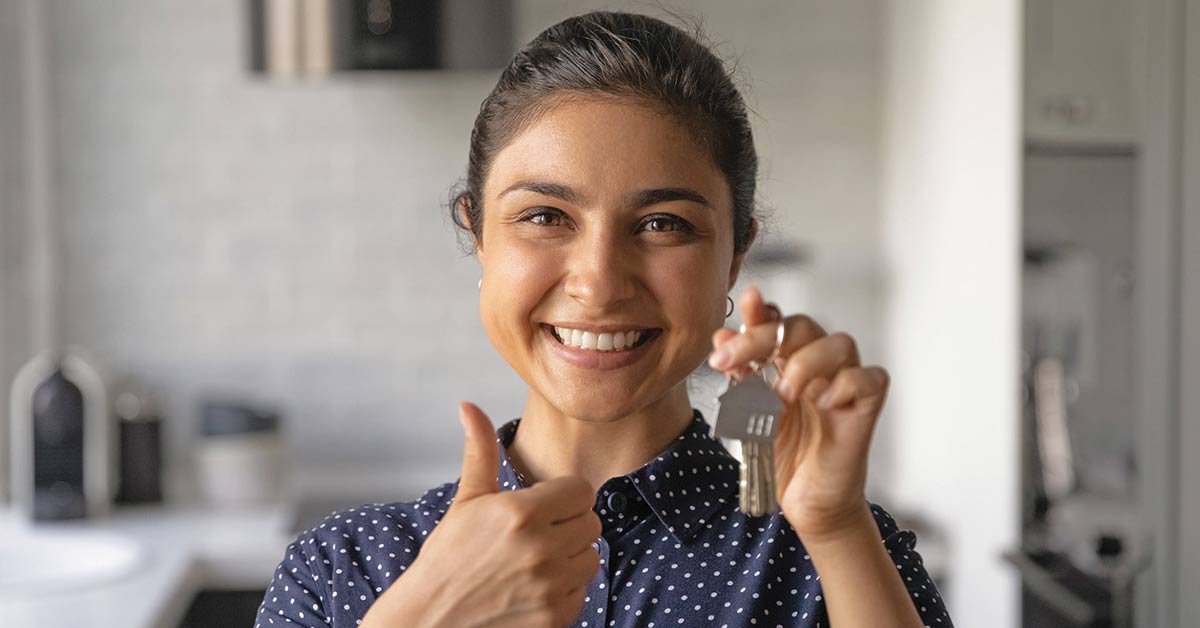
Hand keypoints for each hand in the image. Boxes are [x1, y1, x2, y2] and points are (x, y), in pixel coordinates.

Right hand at [362, 403, 601, 627]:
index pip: (581, 490)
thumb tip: (468, 406)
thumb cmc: (448, 557)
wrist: (431, 619)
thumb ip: (480, 450)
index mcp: (521, 512)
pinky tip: (534, 586)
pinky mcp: (555, 616)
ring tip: (535, 560)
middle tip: (536, 534)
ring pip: (591, 557)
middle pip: (591, 523)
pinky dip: (565, 589)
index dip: (563, 497)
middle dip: (568, 525)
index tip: (543, 506)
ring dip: (570, 557)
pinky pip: (583, 591)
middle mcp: (540, 548)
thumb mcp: (466, 500)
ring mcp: (550, 585)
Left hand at [708, 287, 887, 542]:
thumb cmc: (784, 457)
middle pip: (803, 326)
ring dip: (805, 362)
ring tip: (780, 395)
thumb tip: (721, 336)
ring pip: (841, 344)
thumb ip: (740, 374)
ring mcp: (845, 386)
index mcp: (789, 362)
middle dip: (762, 338)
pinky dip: (846, 385)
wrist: (806, 502)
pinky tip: (824, 403)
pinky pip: (871, 378)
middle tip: (730, 361)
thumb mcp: (750, 413)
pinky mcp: (866, 408)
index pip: (778, 323)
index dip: (759, 313)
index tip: (736, 315)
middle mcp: (819, 367)